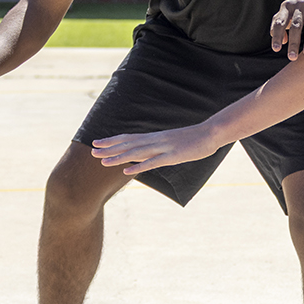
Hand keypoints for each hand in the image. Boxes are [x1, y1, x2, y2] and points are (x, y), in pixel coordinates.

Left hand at [91, 124, 219, 175]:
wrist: (210, 132)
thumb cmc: (193, 138)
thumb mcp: (173, 141)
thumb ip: (159, 147)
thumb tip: (148, 153)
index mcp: (155, 137)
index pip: (129, 137)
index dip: (112, 141)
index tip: (97, 143)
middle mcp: (155, 140)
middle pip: (128, 144)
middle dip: (110, 148)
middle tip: (92, 151)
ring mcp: (163, 147)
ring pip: (136, 153)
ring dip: (118, 157)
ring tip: (102, 162)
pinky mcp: (172, 156)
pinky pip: (152, 162)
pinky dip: (138, 166)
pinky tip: (126, 171)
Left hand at [270, 0, 303, 60]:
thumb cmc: (296, 9)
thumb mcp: (285, 13)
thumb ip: (277, 25)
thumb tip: (282, 41)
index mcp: (287, 7)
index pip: (280, 22)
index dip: (277, 35)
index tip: (276, 49)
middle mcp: (299, 6)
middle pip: (296, 25)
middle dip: (294, 42)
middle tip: (292, 57)